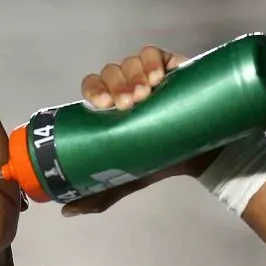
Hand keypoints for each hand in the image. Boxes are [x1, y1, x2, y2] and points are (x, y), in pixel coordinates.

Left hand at [63, 46, 218, 215]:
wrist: (199, 157)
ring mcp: (148, 75)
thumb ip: (99, 194)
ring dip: (133, 75)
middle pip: (110, 73)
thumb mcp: (127, 178)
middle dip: (116, 85)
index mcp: (111, 106)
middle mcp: (127, 87)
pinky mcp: (170, 66)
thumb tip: (66, 211)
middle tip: (128, 104)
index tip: (103, 105)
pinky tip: (158, 77)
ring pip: (130, 62)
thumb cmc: (159, 161)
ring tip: (145, 95)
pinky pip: (154, 53)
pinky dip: (152, 61)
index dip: (94, 90)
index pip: (92, 87)